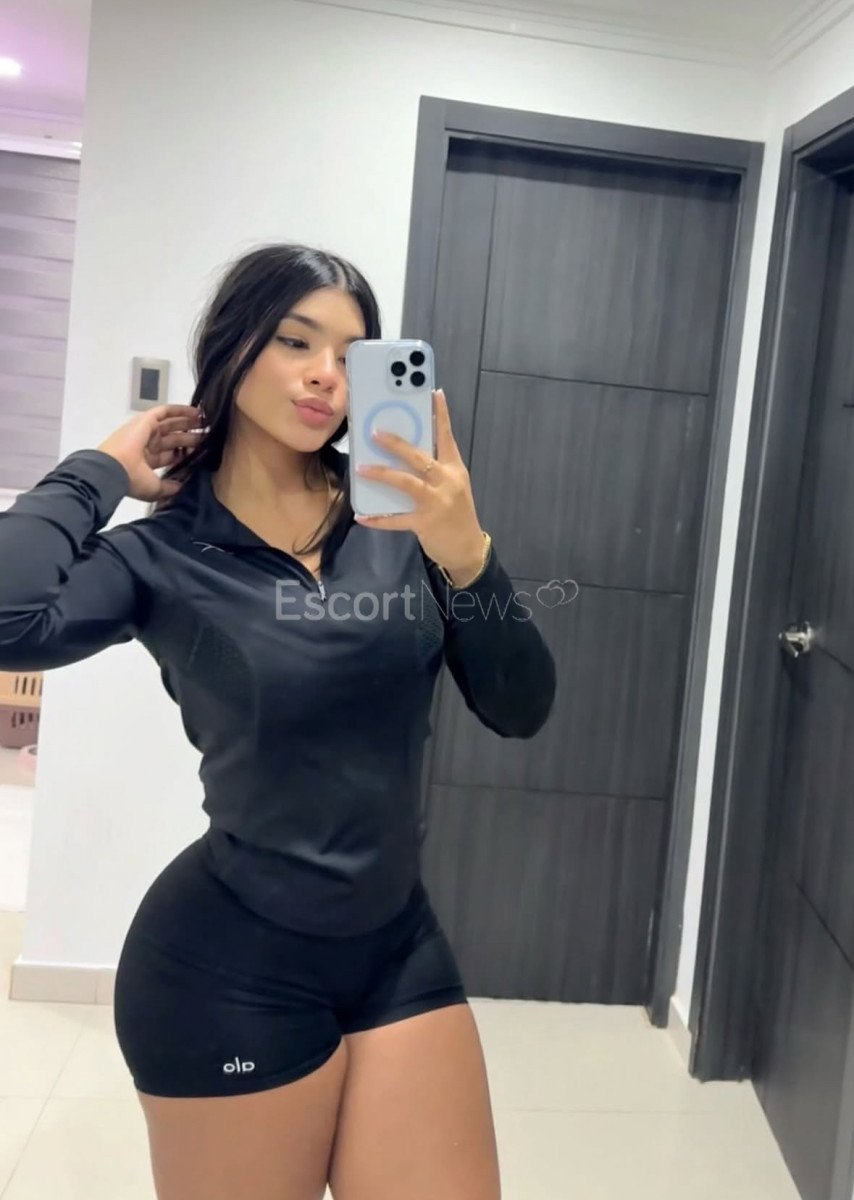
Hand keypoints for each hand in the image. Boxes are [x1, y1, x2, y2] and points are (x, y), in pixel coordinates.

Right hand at [96, 405, 204, 501]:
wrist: (115, 468)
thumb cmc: (132, 480)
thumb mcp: (154, 489)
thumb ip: (168, 488)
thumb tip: (179, 488)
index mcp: (146, 461)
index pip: (170, 455)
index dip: (185, 453)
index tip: (201, 453)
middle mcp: (145, 444)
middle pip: (173, 439)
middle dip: (190, 437)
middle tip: (207, 436)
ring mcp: (145, 431)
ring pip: (171, 424)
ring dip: (188, 423)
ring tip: (205, 422)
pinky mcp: (146, 420)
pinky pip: (165, 411)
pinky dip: (180, 410)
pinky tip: (195, 412)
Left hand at [353, 389, 485, 580]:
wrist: (468, 549)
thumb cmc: (455, 513)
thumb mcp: (453, 486)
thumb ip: (434, 469)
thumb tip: (403, 452)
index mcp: (455, 469)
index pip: (447, 437)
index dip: (440, 415)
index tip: (433, 392)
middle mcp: (447, 482)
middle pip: (420, 458)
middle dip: (397, 444)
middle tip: (375, 432)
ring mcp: (437, 503)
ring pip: (407, 483)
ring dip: (383, 474)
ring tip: (362, 468)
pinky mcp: (425, 523)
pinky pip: (397, 520)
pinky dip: (378, 519)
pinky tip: (361, 516)